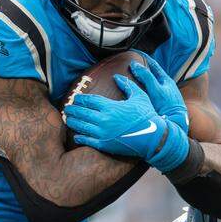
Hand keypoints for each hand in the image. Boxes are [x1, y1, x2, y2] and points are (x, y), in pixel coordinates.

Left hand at [64, 77, 188, 171]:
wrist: (153, 137)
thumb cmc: (147, 115)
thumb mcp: (139, 96)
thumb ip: (127, 86)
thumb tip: (117, 76)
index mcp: (110, 107)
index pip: (90, 101)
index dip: (81, 99)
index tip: (75, 98)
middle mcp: (103, 119)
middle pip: (82, 113)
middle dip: (73, 110)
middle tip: (66, 108)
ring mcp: (103, 133)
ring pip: (82, 126)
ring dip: (73, 122)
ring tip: (68, 119)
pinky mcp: (105, 145)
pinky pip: (88, 140)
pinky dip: (80, 138)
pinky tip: (76, 136)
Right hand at [130, 57, 187, 131]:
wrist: (177, 123)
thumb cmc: (168, 105)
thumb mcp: (156, 89)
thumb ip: (146, 77)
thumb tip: (135, 65)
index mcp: (166, 80)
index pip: (154, 65)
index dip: (145, 58)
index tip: (137, 53)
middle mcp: (166, 86)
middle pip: (153, 74)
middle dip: (143, 69)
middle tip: (132, 65)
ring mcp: (164, 95)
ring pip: (151, 84)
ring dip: (142, 80)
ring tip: (132, 78)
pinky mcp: (161, 105)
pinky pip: (150, 93)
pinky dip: (143, 90)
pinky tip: (139, 93)